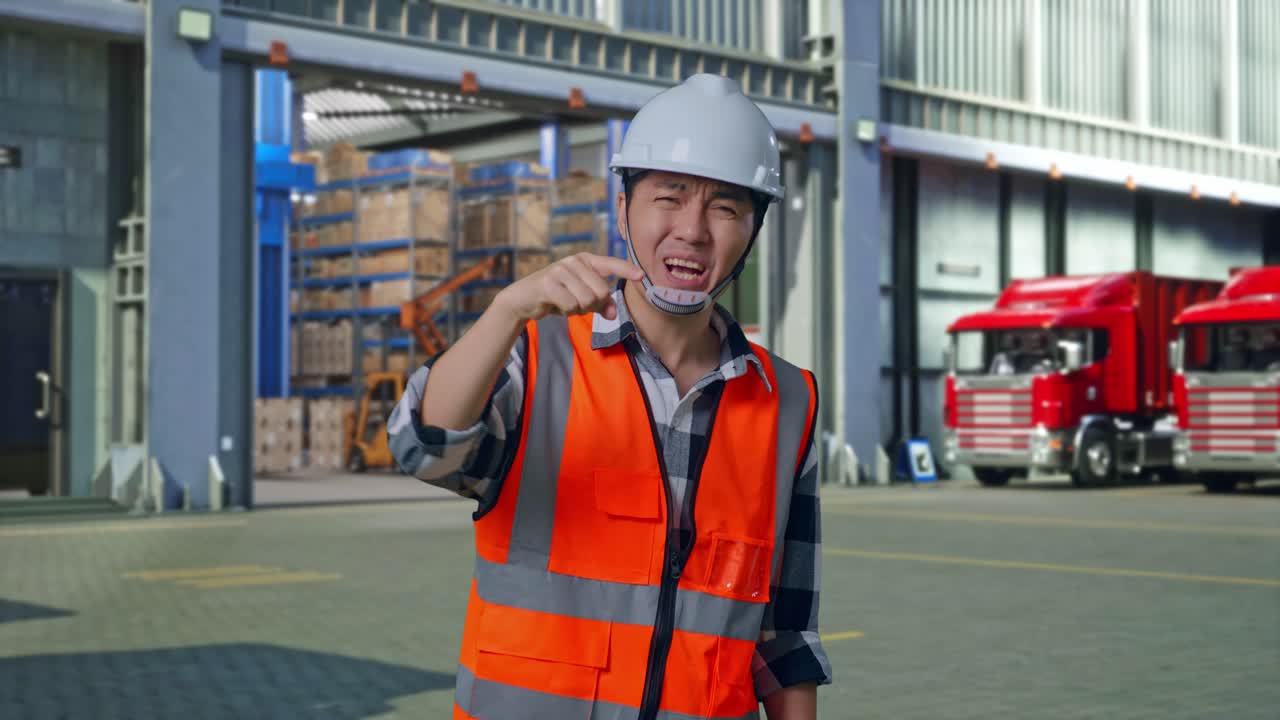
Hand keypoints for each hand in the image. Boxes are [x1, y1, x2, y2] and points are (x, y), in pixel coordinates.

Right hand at [494, 253, 643, 322]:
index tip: (642, 275)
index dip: (627, 270)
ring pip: (587, 300)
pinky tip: (557, 307)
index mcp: (585, 260)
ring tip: (566, 304)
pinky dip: (567, 312)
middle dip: (593, 305)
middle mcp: (574, 261)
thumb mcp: (580, 298)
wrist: (523, 299)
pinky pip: (571, 305)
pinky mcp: (548, 283)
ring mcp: (560, 270)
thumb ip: (600, 304)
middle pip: (601, 291)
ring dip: (578, 310)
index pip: (610, 264)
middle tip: (578, 305)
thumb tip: (613, 314)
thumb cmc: (556, 296)